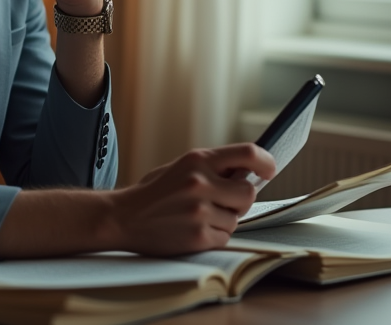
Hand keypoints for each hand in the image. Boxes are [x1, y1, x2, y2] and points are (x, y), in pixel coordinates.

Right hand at [106, 144, 275, 255]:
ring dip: (223, 220)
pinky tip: (192, 230)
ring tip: (198, 217)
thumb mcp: (179, 168)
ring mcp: (199, 210)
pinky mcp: (198, 236)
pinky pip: (224, 237)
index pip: (247, 153)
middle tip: (224, 202)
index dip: (266, 162)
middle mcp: (200, 182)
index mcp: (196, 160)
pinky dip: (213, 236)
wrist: (122, 218)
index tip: (269, 171)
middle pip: (248, 192)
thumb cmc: (154, 193)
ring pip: (236, 218)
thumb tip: (249, 173)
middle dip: (240, 200)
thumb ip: (212, 168)